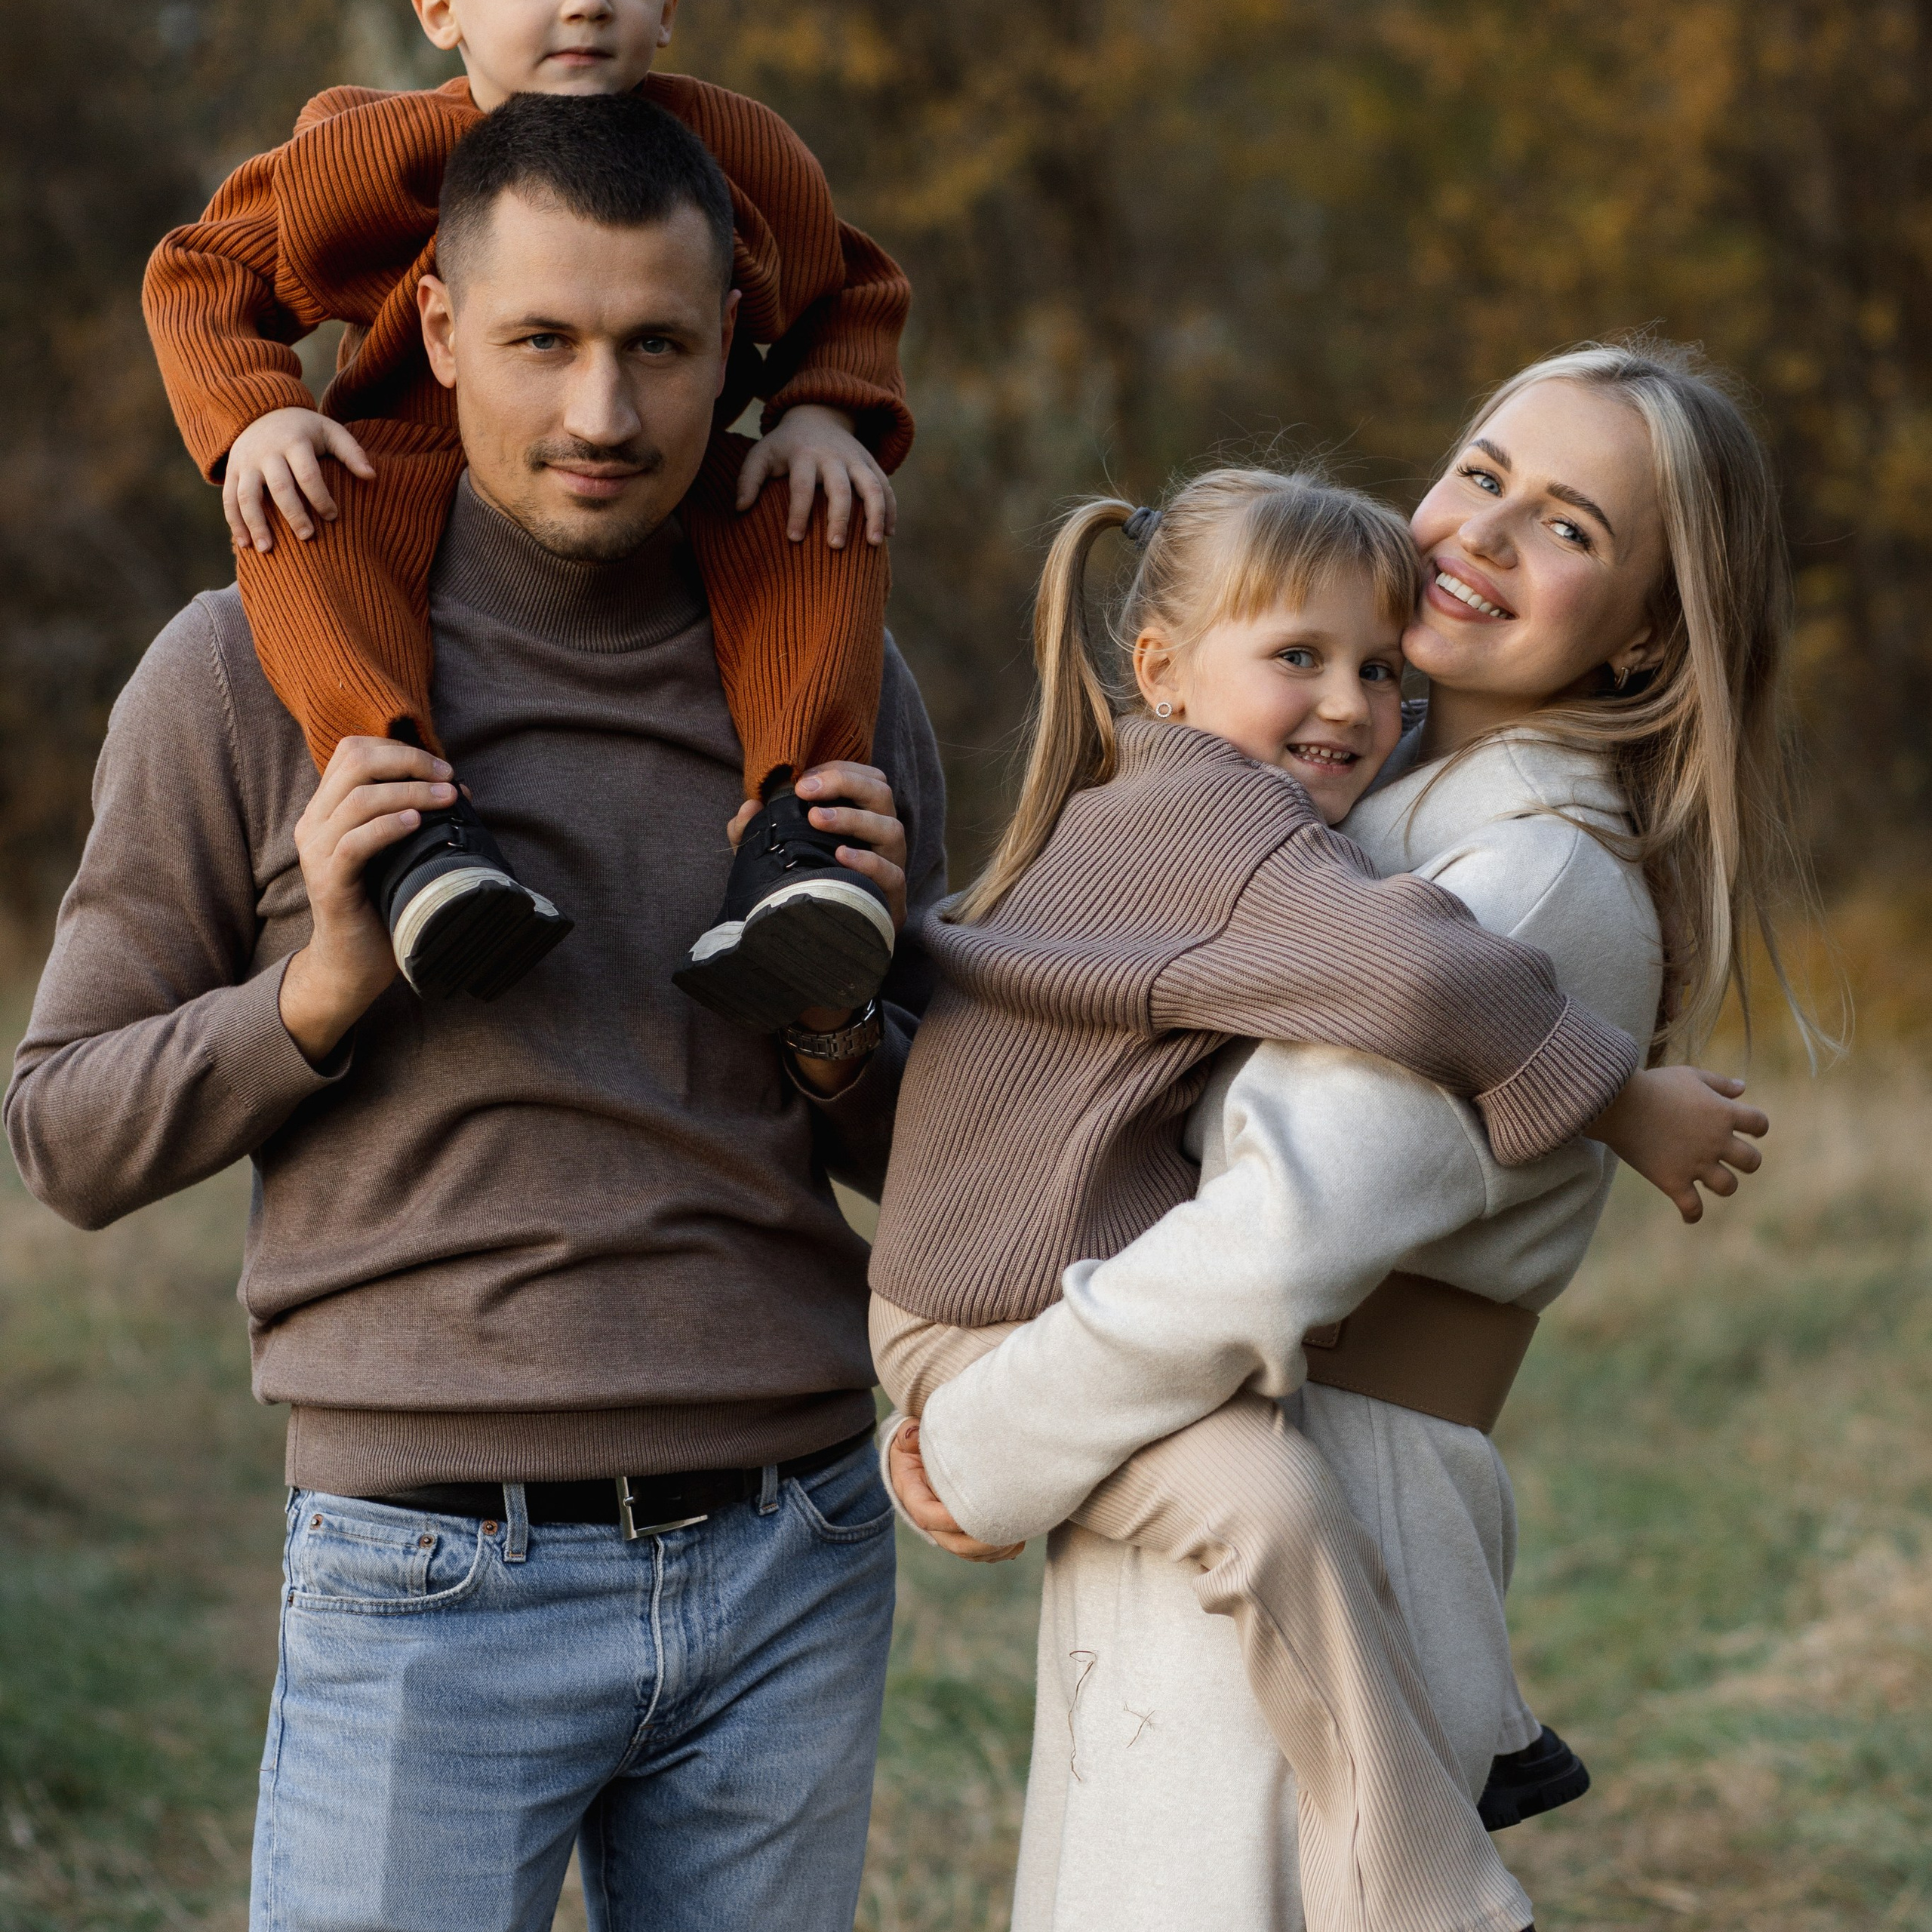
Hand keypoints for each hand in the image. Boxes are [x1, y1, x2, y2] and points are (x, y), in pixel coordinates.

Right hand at [224, 407, 375, 553]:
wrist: (260, 410)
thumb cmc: (305, 429)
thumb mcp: (329, 431)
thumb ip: (351, 452)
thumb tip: (372, 476)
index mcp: (294, 442)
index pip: (308, 474)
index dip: (320, 497)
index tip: (333, 517)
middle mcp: (266, 452)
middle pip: (279, 486)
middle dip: (293, 513)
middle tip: (308, 537)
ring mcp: (245, 463)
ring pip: (246, 495)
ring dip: (255, 523)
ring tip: (266, 550)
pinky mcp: (231, 471)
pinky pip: (229, 499)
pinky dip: (235, 522)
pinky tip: (244, 545)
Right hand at [279, 737, 454, 1063]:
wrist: (354, 962)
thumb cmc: (384, 902)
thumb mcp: (400, 851)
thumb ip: (415, 816)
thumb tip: (459, 788)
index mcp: (327, 809)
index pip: (353, 752)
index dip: (400, 749)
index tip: (442, 767)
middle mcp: (315, 823)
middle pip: (355, 762)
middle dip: (408, 762)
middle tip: (447, 778)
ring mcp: (317, 852)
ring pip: (359, 799)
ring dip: (410, 792)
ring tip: (447, 799)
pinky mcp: (328, 882)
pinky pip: (353, 842)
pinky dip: (388, 827)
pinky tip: (416, 824)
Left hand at [726, 760, 908, 933]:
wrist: (819, 941)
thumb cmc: (800, 884)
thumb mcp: (771, 854)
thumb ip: (754, 831)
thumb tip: (748, 807)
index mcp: (863, 818)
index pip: (866, 778)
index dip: (838, 770)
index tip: (802, 781)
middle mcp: (880, 838)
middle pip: (881, 793)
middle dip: (845, 783)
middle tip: (805, 791)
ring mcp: (891, 866)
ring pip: (891, 829)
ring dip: (853, 818)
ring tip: (815, 820)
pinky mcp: (892, 898)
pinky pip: (892, 874)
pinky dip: (869, 862)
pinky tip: (840, 855)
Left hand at [734, 404, 896, 548]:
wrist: (817, 414)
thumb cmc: (785, 446)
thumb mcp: (762, 454)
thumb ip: (748, 479)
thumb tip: (740, 509)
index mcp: (804, 455)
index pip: (801, 485)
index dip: (797, 512)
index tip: (793, 538)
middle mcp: (833, 457)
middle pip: (840, 488)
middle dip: (839, 517)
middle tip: (835, 547)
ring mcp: (856, 459)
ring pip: (872, 486)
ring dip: (876, 514)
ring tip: (874, 543)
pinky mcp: (871, 464)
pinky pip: (886, 487)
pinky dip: (890, 509)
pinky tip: (889, 533)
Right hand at [888, 1420, 1023, 1562]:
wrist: (918, 1458)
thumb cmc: (916, 1447)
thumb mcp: (908, 1439)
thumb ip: (909, 1437)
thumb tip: (912, 1435)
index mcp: (914, 1497)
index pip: (927, 1516)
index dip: (949, 1520)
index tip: (974, 1512)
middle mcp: (929, 1520)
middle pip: (952, 1542)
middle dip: (980, 1542)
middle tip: (1008, 1531)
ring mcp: (945, 1530)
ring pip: (967, 1551)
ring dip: (992, 1550)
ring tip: (1018, 1538)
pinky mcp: (961, 1533)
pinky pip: (978, 1552)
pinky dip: (997, 1552)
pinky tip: (1017, 1543)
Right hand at [1590, 1065, 1768, 1222]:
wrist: (1618, 1104)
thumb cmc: (1653, 1085)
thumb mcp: (1688, 1075)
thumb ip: (1718, 1082)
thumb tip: (1742, 1087)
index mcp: (1723, 1113)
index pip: (1760, 1124)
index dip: (1757, 1128)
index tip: (1751, 1131)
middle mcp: (1716, 1141)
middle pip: (1752, 1161)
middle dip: (1745, 1161)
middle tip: (1729, 1158)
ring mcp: (1695, 1164)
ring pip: (1727, 1186)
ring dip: (1722, 1184)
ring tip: (1708, 1181)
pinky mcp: (1672, 1181)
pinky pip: (1692, 1208)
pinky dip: (1692, 1214)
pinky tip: (1689, 1216)